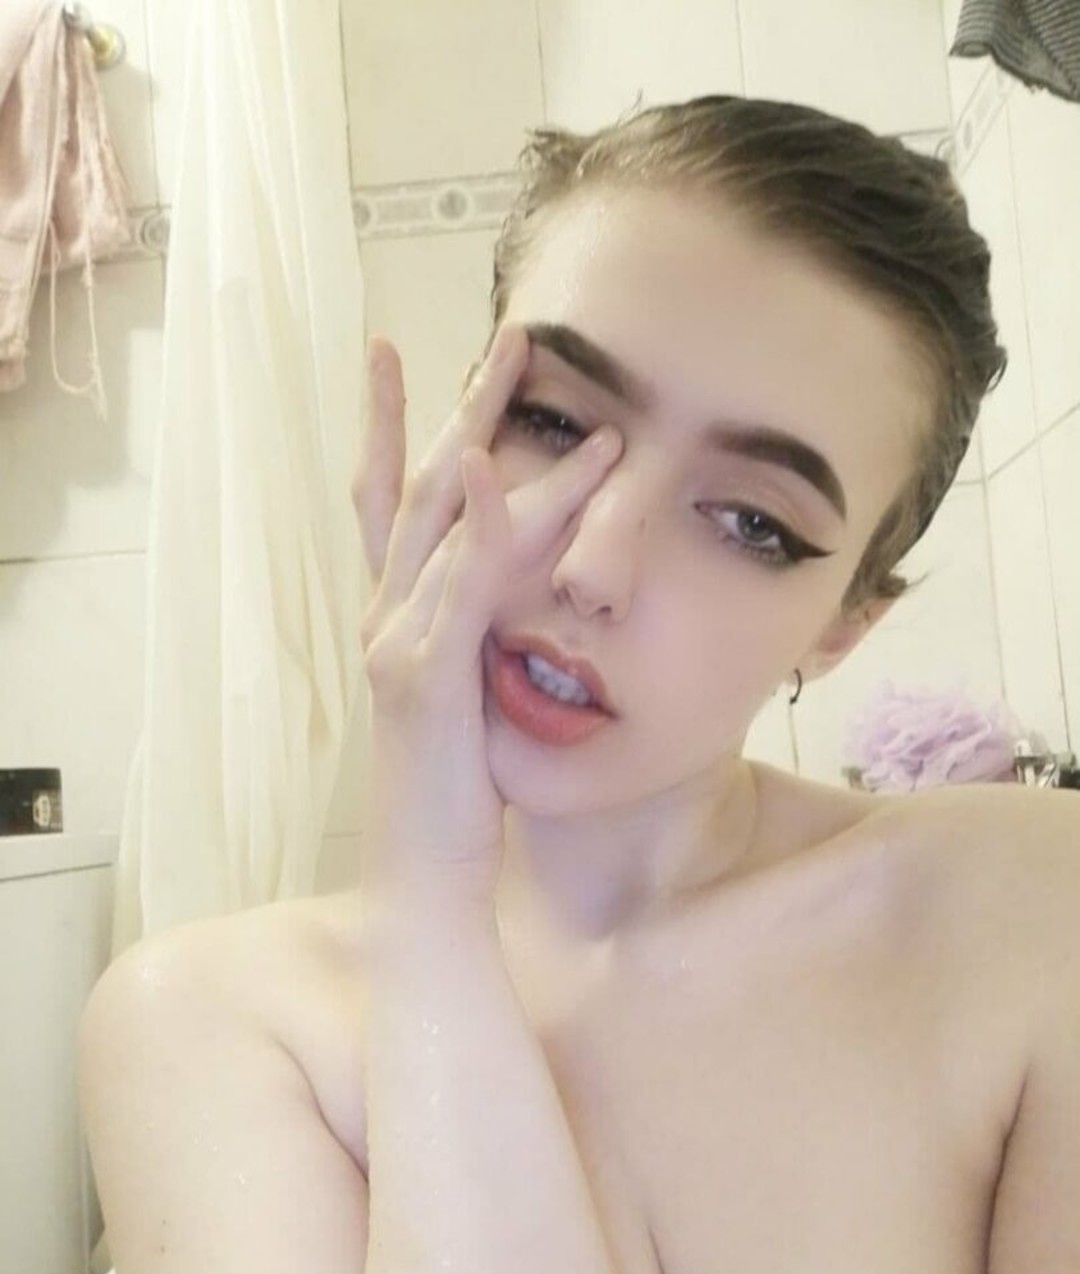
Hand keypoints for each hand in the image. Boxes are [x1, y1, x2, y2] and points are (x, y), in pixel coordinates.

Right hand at [352, 322, 623, 908]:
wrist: (422, 886)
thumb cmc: (450, 806)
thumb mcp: (466, 708)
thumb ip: (474, 648)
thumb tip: (511, 608)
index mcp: (399, 623)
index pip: (393, 509)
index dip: (393, 429)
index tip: (402, 361)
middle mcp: (389, 618)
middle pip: (422, 488)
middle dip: (462, 405)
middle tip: (508, 337)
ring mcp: (402, 643)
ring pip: (449, 518)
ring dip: (494, 434)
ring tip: (534, 368)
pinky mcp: (429, 680)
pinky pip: (464, 586)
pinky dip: (486, 525)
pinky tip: (503, 466)